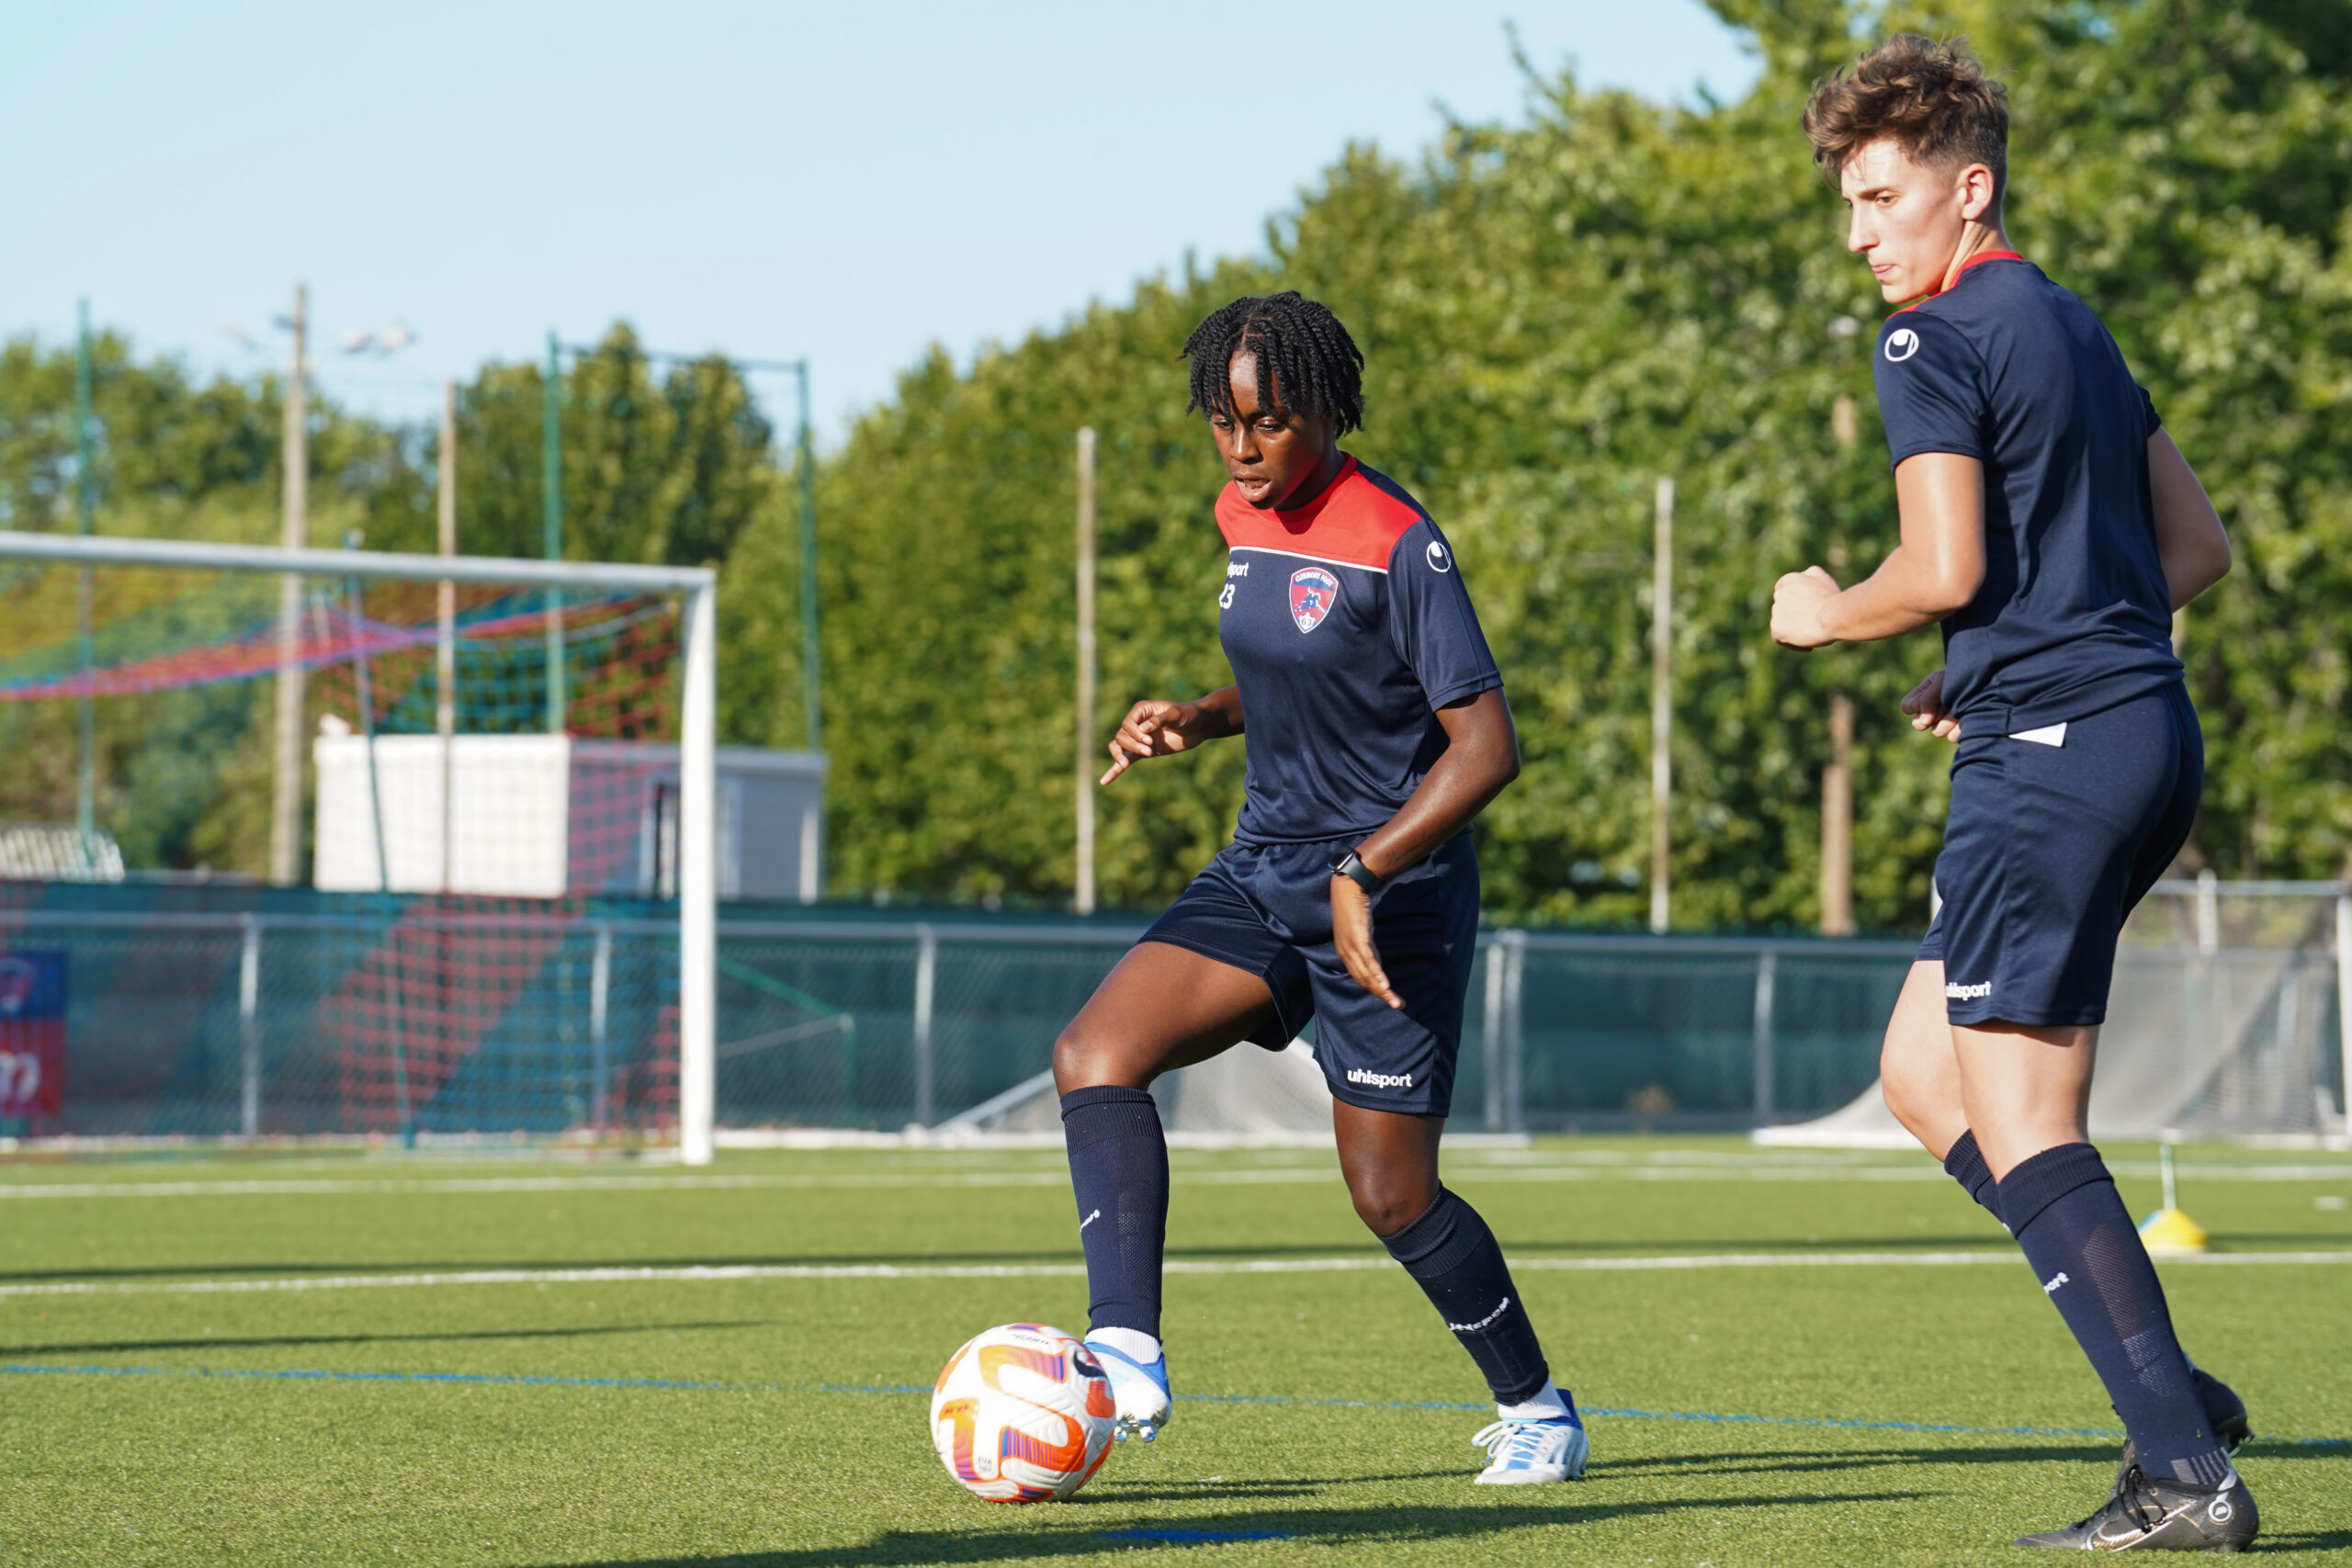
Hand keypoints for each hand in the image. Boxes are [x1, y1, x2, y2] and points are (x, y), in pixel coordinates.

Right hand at [1101, 699, 1202, 784]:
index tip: (1149, 741)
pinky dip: (1115, 770)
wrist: (1200, 726)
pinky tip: (1105, 781)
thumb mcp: (1176, 714)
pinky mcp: (1144, 752)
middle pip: (1121, 736)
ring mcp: (1139, 738)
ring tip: (1128, 763)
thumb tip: (1143, 729)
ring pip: (1120, 747)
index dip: (1134, 734)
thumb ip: (1159, 720)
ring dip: (1123, 755)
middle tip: (1150, 751)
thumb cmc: (1189, 715)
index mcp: (1141, 710)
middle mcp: (1137, 724)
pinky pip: (1126, 760)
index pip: (1127, 724)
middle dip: (1133, 745)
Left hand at [1330, 875, 1402, 1009]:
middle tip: (1398, 1005)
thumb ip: (1367, 946)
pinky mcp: (1357, 938)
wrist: (1348, 886)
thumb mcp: (1361, 931)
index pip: (1361, 977)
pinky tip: (1386, 984)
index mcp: (1345, 953)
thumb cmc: (1354, 907)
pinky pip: (1369, 960)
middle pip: (1364, 980)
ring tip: (1395, 1001)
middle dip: (1382, 995)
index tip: (1390, 997)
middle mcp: (1345, 953)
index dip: (1375, 989)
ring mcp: (1350, 946)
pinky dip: (1378, 974)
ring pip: (1367, 974)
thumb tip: (1376, 959)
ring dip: (1382, 990)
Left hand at [1771, 565, 1842, 647]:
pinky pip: (1780, 638)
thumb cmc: (1832, 599)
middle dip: (1796, 616)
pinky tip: (1809, 646)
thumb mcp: (1823, 579)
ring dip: (1794, 630)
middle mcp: (1779, 594)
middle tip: (1812, 624)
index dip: (1795, 601)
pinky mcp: (1776, 628)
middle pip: (1784, 608)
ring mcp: (1776, 612)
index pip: (1784, 591)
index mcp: (1788, 580)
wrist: (1833, 616)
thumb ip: (1811, 575)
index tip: (1808, 609)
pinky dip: (1792, 643)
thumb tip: (1806, 575)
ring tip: (1812, 636)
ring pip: (1782, 624)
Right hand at [1901, 668, 1961, 741]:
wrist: (1992, 684)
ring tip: (1960, 709)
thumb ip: (1925, 699)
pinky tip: (1966, 718)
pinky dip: (1959, 729)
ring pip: (1937, 731)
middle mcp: (1934, 708)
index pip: (1907, 706)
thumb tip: (1922, 723)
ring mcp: (1946, 721)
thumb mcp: (1941, 682)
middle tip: (1946, 703)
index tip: (1930, 700)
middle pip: (1919, 723)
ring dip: (1948, 720)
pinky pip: (1952, 737)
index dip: (1916, 706)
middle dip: (1933, 714)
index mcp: (1926, 692)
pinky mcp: (1960, 731)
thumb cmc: (1964, 678)